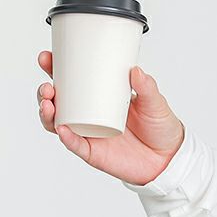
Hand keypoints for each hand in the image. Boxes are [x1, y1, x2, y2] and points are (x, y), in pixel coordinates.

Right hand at [36, 50, 184, 185]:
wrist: (170, 158)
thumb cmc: (160, 128)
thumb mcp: (155, 103)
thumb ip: (147, 87)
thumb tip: (136, 70)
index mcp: (99, 98)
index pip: (71, 81)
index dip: (55, 70)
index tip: (48, 58)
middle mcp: (89, 116)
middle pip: (58, 102)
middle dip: (45, 92)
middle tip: (48, 85)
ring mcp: (90, 134)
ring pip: (58, 123)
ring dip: (48, 113)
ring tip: (48, 103)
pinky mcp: (94, 153)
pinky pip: (75, 145)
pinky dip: (66, 136)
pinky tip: (61, 127)